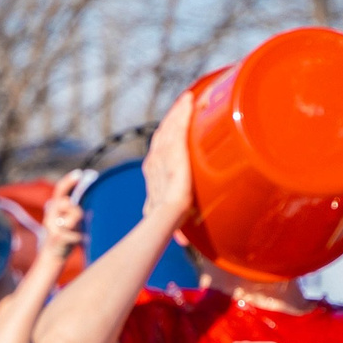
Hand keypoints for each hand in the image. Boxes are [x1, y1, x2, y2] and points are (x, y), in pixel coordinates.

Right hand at [40, 169, 86, 252]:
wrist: (53, 256)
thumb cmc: (65, 234)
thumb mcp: (68, 219)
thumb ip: (73, 207)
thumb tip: (87, 191)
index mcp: (53, 209)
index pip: (60, 191)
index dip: (69, 181)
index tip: (79, 173)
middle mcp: (50, 216)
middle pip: (68, 202)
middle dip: (75, 207)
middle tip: (76, 216)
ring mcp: (53, 227)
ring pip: (76, 214)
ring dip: (79, 223)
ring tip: (76, 232)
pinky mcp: (58, 237)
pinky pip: (78, 232)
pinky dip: (81, 237)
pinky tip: (79, 241)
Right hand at [140, 91, 193, 221]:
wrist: (167, 218)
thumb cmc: (166, 223)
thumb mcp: (171, 220)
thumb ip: (175, 226)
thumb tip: (180, 242)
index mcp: (153, 174)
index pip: (159, 149)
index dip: (167, 135)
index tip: (176, 124)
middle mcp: (153, 161)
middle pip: (163, 134)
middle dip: (173, 118)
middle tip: (185, 103)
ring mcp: (162, 154)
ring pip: (169, 127)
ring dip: (178, 112)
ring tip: (188, 100)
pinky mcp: (173, 151)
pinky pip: (178, 126)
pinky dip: (183, 113)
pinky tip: (190, 101)